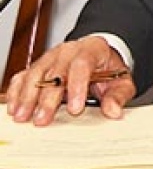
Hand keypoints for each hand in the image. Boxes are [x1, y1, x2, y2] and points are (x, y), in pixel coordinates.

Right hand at [4, 37, 133, 124]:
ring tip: (24, 116)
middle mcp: (68, 51)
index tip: (75, 109)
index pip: (82, 65)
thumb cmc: (109, 69)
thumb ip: (118, 96)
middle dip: (47, 98)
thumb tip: (113, 111)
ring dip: (27, 97)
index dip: (77, 87)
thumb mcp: (122, 81)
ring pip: (35, 74)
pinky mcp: (38, 66)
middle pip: (55, 73)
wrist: (100, 56)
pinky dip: (17, 92)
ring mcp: (51, 57)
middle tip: (43, 119)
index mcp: (92, 50)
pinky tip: (15, 107)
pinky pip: (24, 77)